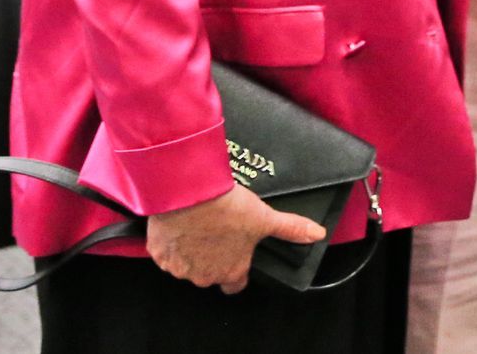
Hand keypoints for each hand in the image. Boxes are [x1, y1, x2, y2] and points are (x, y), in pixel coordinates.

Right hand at [146, 182, 325, 294]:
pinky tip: (181, 222)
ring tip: (199, 222)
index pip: (236, 283)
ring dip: (192, 248)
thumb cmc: (226, 207)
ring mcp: (180, 268)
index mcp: (231, 271)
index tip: (238, 252)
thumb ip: (290, 228)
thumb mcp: (264, 217)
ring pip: (187, 264)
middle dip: (214, 255)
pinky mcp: (160, 254)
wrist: (188, 193)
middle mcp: (205, 276)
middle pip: (211, 273)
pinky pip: (165, 252)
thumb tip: (316, 233)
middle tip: (218, 230)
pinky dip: (171, 241)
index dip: (238, 268)